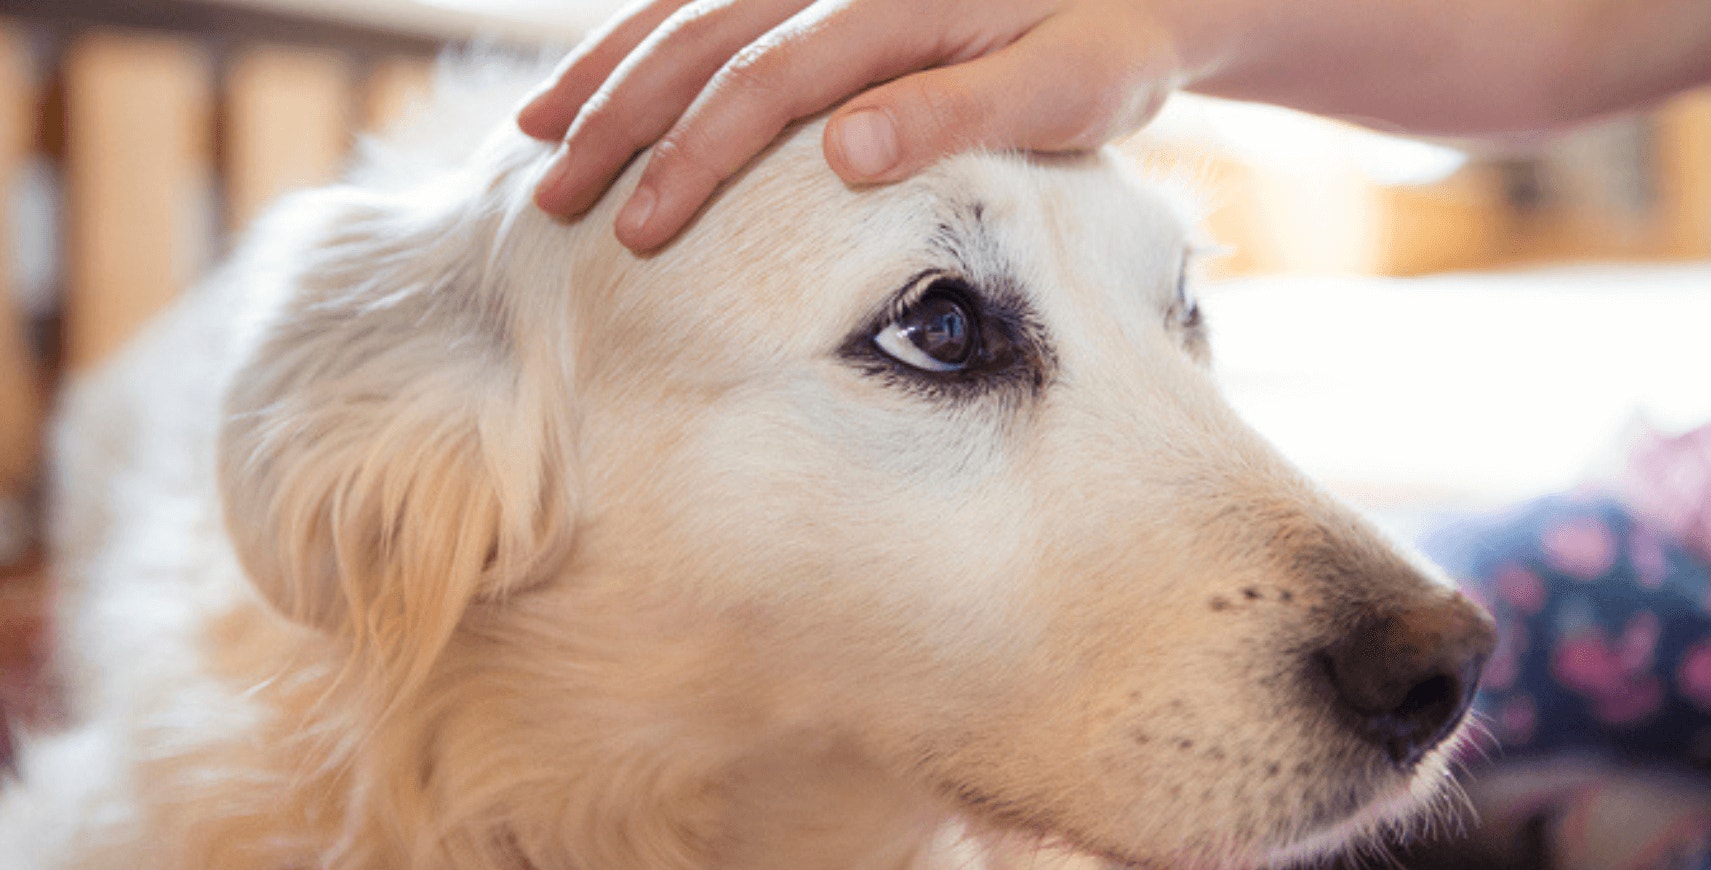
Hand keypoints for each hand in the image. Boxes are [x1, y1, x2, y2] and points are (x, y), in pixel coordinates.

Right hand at [517, 0, 1197, 250]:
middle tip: (548, 199)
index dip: (693, 156)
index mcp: (896, 2)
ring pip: (690, 6)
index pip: (767, 82)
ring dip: (608, 69)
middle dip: (616, 118)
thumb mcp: (1067, 85)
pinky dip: (650, 37)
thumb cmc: (1114, 41)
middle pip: (701, 37)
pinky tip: (606, 80)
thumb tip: (843, 152)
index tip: (635, 232)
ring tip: (535, 135)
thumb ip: (958, 112)